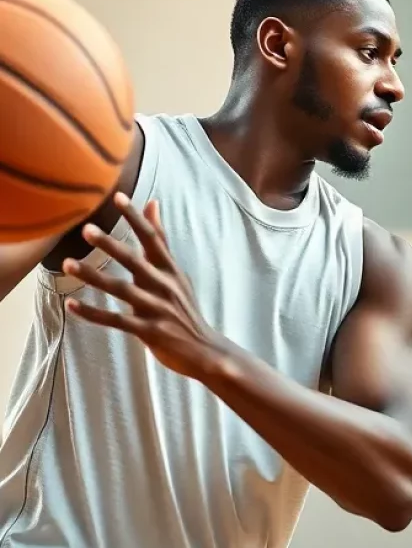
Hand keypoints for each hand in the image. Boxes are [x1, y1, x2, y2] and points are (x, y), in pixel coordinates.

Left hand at [63, 193, 225, 380]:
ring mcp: (157, 309)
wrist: (205, 350)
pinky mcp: (149, 331)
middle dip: (111, 245)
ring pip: (122, 290)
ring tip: (69, 264)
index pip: (153, 238)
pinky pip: (116, 321)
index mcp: (171, 271)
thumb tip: (153, 203)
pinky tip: (72, 305)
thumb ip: (160, 241)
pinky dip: (93, 313)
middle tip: (86, 229)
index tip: (118, 197)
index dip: (136, 218)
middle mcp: (165, 286)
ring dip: (94, 277)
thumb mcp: (176, 274)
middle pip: (135, 262)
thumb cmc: (185, 309)